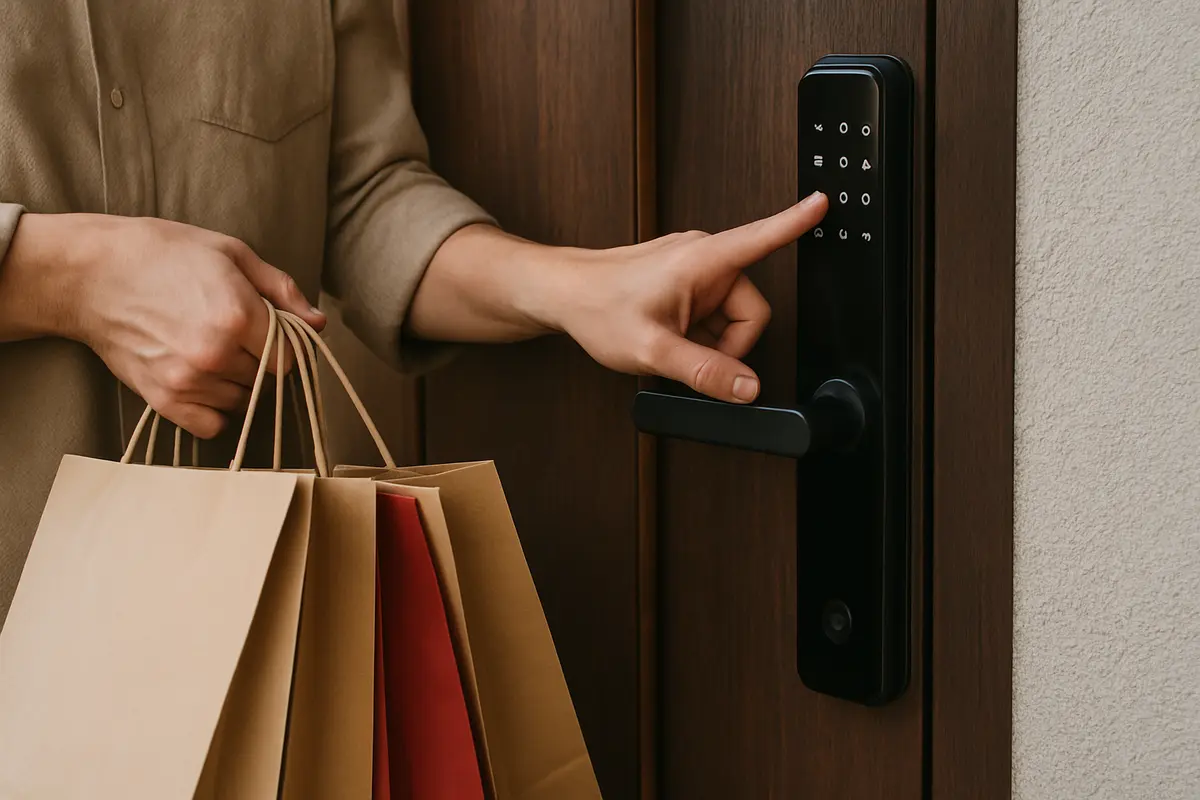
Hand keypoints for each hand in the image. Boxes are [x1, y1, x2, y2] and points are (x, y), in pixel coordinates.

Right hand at [0, 213, 325, 437]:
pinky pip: (211, 426)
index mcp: (238, 316)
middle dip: (259, 360)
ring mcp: (188, 381)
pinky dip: (214, 410)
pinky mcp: (163, 399)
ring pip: (242, 402)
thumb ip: (281, 290)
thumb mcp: (230, 254)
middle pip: (267, 379)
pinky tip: (203, 382)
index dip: (284, 345)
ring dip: (237, 384)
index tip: (268, 332)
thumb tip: (317, 323)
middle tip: (233, 335)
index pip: (290, 357)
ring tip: (211, 351)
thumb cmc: (162, 254)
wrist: (89, 274)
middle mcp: (216, 354)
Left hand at [548, 192, 827, 402]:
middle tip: (689, 355)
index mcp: (703, 260)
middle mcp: (704, 259)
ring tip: (670, 345)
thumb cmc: (596, 307)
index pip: (762, 238)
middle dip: (729, 343)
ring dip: (708, 342)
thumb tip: (747, 387)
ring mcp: (694, 271)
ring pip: (730, 318)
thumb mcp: (652, 349)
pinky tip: (669, 340)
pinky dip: (696, 336)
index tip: (823, 203)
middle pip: (750, 310)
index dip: (795, 223)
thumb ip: (704, 370)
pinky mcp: (684, 283)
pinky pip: (711, 317)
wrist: (560, 294)